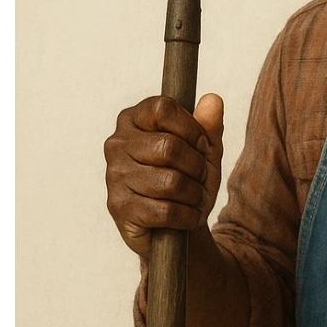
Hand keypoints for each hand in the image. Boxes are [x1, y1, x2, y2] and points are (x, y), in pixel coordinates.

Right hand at [104, 93, 223, 257]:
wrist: (177, 226)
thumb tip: (212, 100)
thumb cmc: (189, 179)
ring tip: (195, 197)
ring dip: (195, 194)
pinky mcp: (119, 209)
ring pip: (170, 181)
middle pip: (169, 146)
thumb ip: (209, 125)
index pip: (162, 108)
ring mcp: (114, 177)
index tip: (201, 145)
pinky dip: (187, 215)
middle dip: (197, 166)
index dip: (191, 127)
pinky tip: (187, 216)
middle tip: (200, 177)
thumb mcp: (205, 150)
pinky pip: (165, 210)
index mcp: (133, 120)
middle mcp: (117, 144)